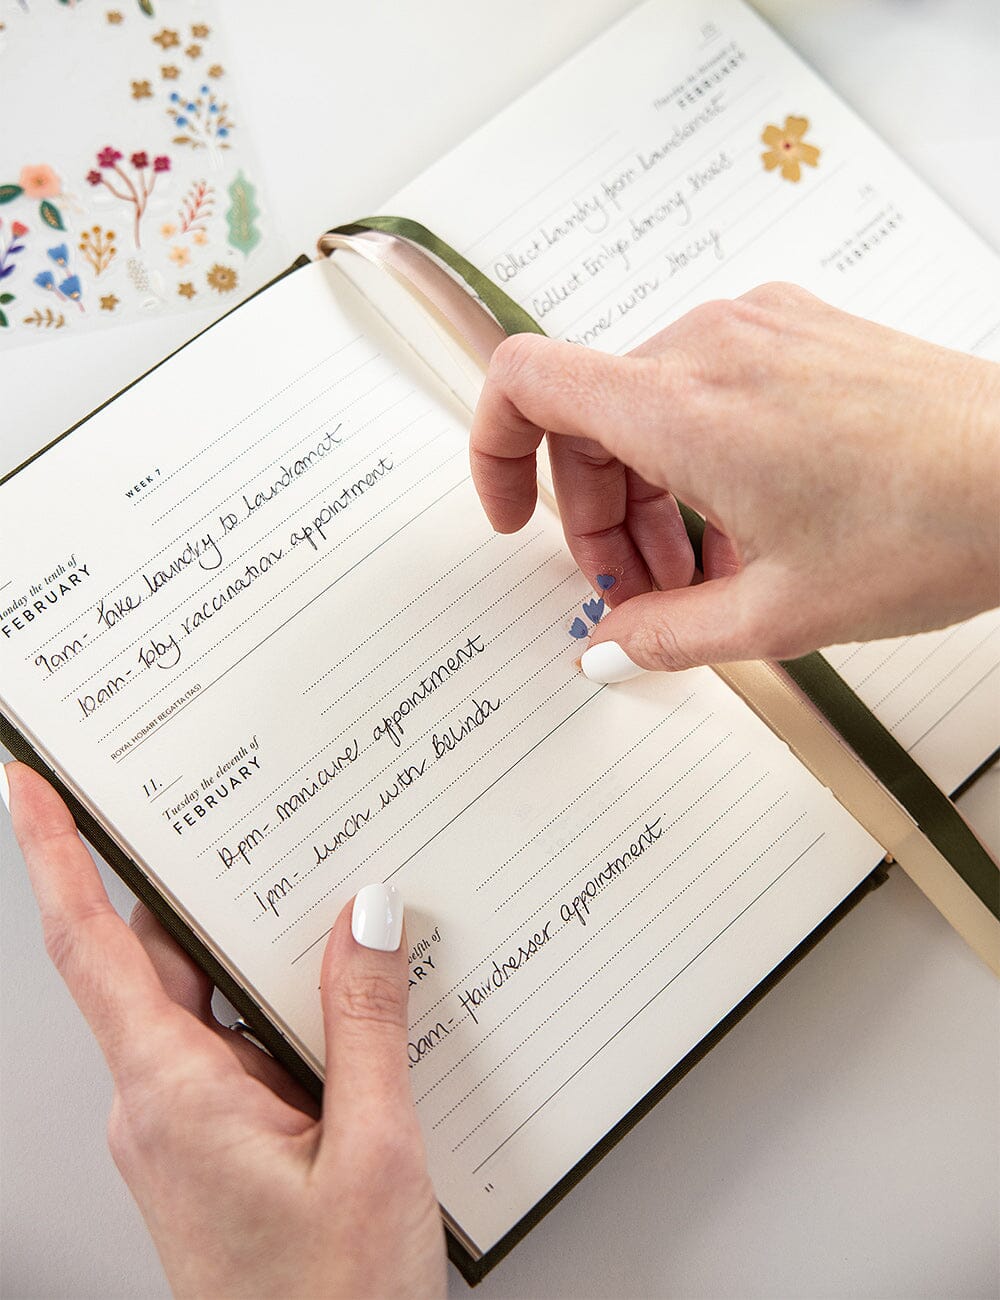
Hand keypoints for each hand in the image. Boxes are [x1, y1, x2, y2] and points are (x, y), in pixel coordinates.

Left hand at [4, 761, 445, 1299]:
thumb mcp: (373, 1151)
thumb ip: (364, 1022)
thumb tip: (365, 916)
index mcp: (173, 1095)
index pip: (91, 947)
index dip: (52, 857)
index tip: (30, 789)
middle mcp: (162, 1105)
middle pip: (161, 959)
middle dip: (195, 883)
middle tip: (232, 809)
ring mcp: (187, 1128)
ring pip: (206, 1004)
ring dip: (253, 952)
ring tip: (320, 900)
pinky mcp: (220, 1147)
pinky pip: (237, 1048)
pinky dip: (278, 1008)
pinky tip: (342, 996)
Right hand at [470, 283, 999, 676]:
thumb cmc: (931, 524)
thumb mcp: (776, 613)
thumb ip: (664, 635)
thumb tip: (610, 648)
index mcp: (681, 405)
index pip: (523, 383)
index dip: (493, 454)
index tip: (511, 519)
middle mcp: (711, 344)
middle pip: (590, 419)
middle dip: (596, 516)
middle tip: (637, 593)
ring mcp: (761, 328)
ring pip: (651, 407)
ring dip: (652, 495)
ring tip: (705, 576)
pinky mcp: (801, 332)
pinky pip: (711, 389)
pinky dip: (702, 459)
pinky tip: (750, 529)